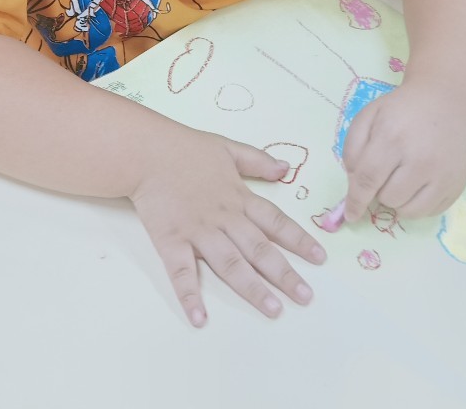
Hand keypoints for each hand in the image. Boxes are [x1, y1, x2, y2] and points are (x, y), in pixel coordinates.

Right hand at [130, 130, 326, 326]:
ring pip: (230, 264)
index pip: (275, 222)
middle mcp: (224, 218)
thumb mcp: (227, 148)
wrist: (145, 151)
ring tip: (273, 310)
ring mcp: (198, 231)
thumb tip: (286, 168)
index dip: (299, 240)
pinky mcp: (171, 241)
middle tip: (306, 297)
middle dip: (285, 274)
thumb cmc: (184, 148)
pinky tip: (199, 318)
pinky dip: (190, 295)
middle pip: (259, 249)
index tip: (319, 258)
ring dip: (252, 288)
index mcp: (238, 197)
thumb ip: (257, 160)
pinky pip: (181, 272)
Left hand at [340, 82, 465, 221]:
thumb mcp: (368, 117)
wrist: (444, 104)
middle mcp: (421, 159)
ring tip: (402, 177)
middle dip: (380, 190)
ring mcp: (443, 175)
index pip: (368, 179)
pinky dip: (418, 203)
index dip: (356, 200)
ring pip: (408, 211)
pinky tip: (419, 182)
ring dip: (398, 200)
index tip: (350, 215)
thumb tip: (353, 184)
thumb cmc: (401, 111)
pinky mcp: (457, 186)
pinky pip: (429, 213)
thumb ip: (352, 149)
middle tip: (387, 171)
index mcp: (393, 137)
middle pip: (388, 198)